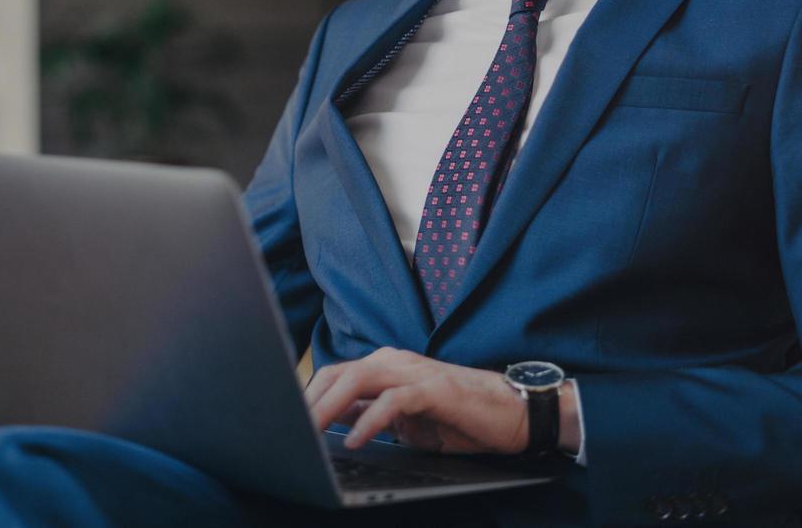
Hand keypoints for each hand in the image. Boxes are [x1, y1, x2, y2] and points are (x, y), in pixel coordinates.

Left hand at [304, 347, 526, 453]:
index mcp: (388, 367)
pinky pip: (393, 401)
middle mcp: (397, 362)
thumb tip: (333, 421)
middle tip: (288, 427)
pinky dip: (370, 420)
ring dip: (330, 405)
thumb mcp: (407, 420)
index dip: (310, 397)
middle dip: (310, 400)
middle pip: (340, 373)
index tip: (288, 421)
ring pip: (360, 378)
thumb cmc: (462, 417)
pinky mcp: (435, 390)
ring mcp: (415, 372)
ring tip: (310, 430)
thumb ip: (372, 414)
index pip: (337, 375)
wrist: (513, 413)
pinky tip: (355, 439)